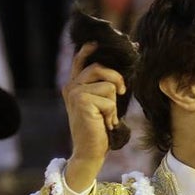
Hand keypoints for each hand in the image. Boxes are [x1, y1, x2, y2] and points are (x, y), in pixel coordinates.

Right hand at [62, 42, 125, 191]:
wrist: (89, 152)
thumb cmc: (99, 129)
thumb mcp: (101, 104)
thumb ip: (104, 87)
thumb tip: (120, 74)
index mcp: (74, 85)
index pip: (81, 60)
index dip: (89, 50)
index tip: (96, 43)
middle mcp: (71, 86)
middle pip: (100, 67)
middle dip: (117, 80)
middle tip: (123, 93)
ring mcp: (75, 92)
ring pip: (109, 86)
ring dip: (114, 104)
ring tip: (106, 117)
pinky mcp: (82, 101)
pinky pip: (110, 99)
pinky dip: (112, 113)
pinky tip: (104, 123)